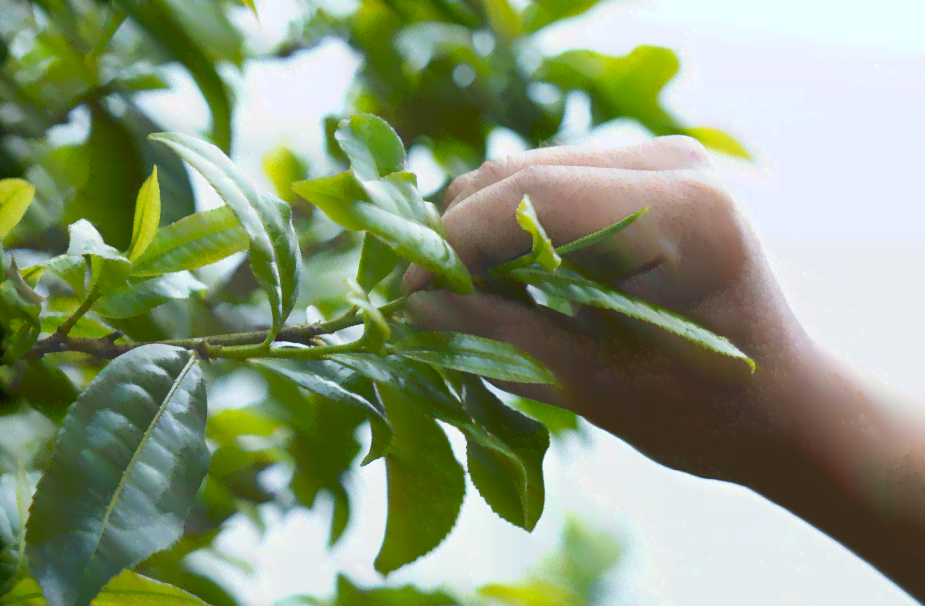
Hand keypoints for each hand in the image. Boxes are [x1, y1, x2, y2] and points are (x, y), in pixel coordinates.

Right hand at [400, 136, 813, 487]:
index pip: (530, 199)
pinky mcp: (647, 175)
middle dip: (460, 239)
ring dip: (483, 236)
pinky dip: (515, 234)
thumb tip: (414, 302)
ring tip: (470, 301)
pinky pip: (551, 189)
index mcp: (683, 214)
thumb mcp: (598, 384)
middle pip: (520, 175)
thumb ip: (502, 335)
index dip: (452, 244)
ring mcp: (664, 160)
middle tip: (430, 305)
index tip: (406, 295)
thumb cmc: (708, 414)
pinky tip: (510, 284)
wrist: (780, 405)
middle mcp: (676, 163)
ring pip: (526, 177)